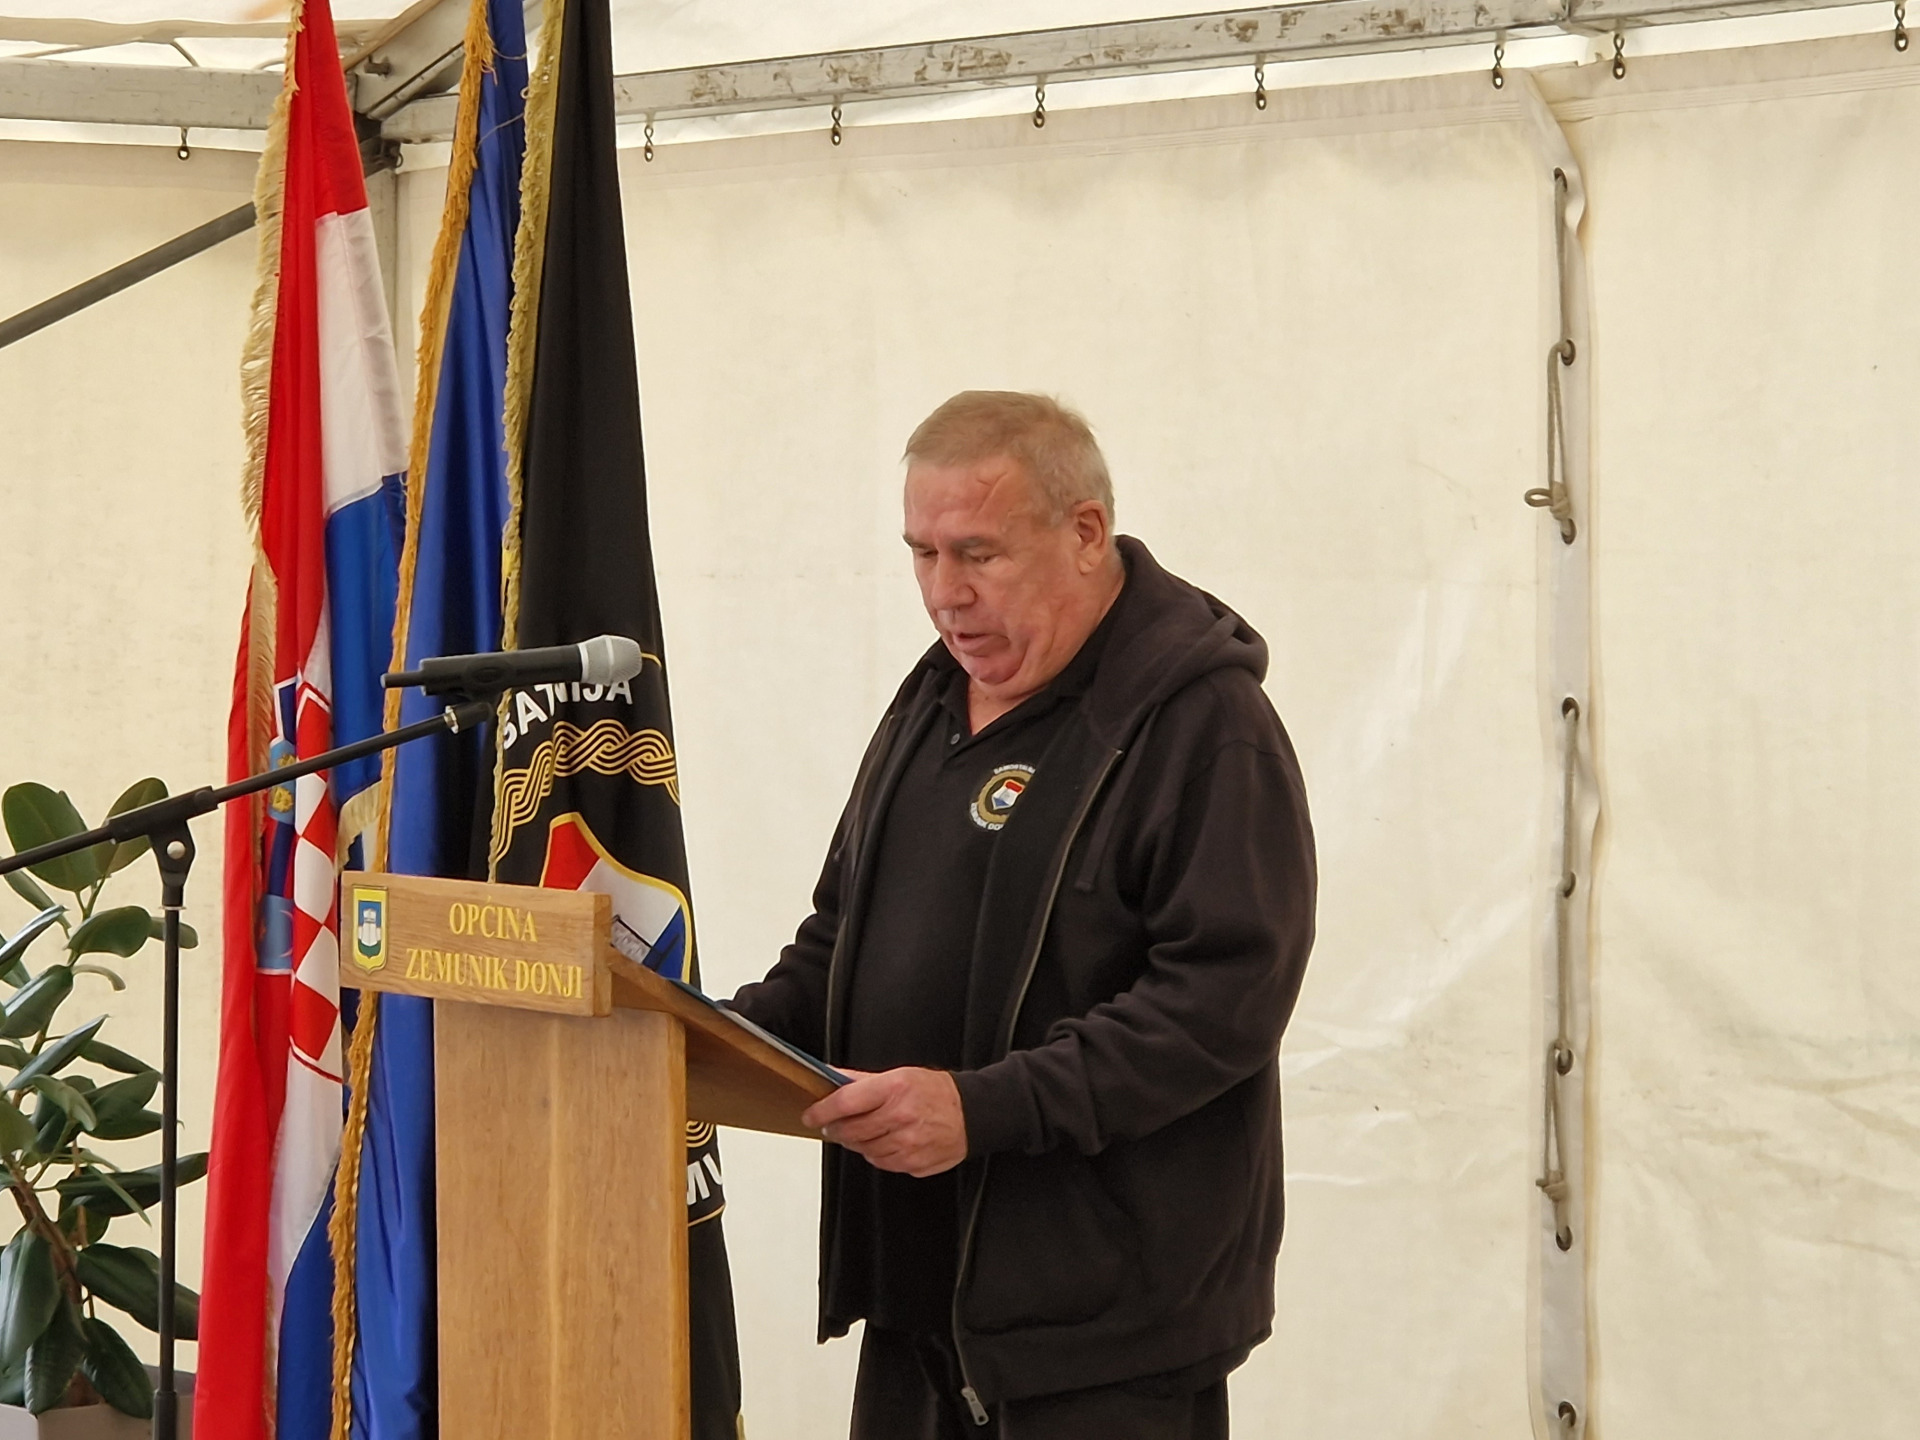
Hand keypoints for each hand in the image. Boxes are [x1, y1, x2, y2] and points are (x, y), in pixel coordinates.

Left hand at [802, 1067, 968, 1177]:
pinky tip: (884, 1141)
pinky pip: (881, 1163)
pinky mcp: (913, 1163)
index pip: (846, 1102)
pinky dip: (876, 1153)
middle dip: (835, 1129)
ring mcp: (908, 1143)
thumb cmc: (935, 1092)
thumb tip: (831, 1076)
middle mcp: (901, 1116)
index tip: (811, 1114)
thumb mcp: (899, 1075)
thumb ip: (861, 1079)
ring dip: (857, 1141)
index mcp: (895, 1088)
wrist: (970, 1114)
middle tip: (832, 1125)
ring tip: (866, 1130)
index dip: (822, 1110)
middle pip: (850, 1130)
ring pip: (863, 1149)